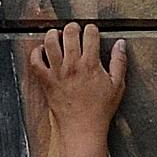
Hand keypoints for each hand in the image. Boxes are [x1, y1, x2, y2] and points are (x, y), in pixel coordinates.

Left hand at [28, 22, 126, 136]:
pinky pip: (35, 62)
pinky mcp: (46, 81)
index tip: (92, 31)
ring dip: (53, 34)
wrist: (81, 128)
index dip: (92, 29)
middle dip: (73, 27)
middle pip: (69, 34)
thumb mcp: (118, 85)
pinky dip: (36, 52)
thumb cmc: (100, 109)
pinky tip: (42, 50)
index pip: (90, 35)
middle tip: (74, 29)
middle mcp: (72, 66)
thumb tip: (121, 44)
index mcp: (91, 64)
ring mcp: (57, 73)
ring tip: (57, 34)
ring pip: (50, 43)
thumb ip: (119, 61)